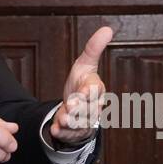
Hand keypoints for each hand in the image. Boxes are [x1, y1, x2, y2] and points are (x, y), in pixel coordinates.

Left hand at [50, 26, 113, 145]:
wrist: (75, 106)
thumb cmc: (82, 83)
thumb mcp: (85, 64)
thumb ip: (94, 49)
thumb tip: (107, 29)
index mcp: (97, 89)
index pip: (95, 90)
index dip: (89, 92)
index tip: (84, 92)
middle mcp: (94, 107)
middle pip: (88, 109)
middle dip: (79, 109)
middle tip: (70, 107)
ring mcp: (84, 121)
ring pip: (79, 124)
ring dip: (70, 122)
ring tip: (62, 119)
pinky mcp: (75, 132)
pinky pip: (70, 135)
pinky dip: (62, 133)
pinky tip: (55, 130)